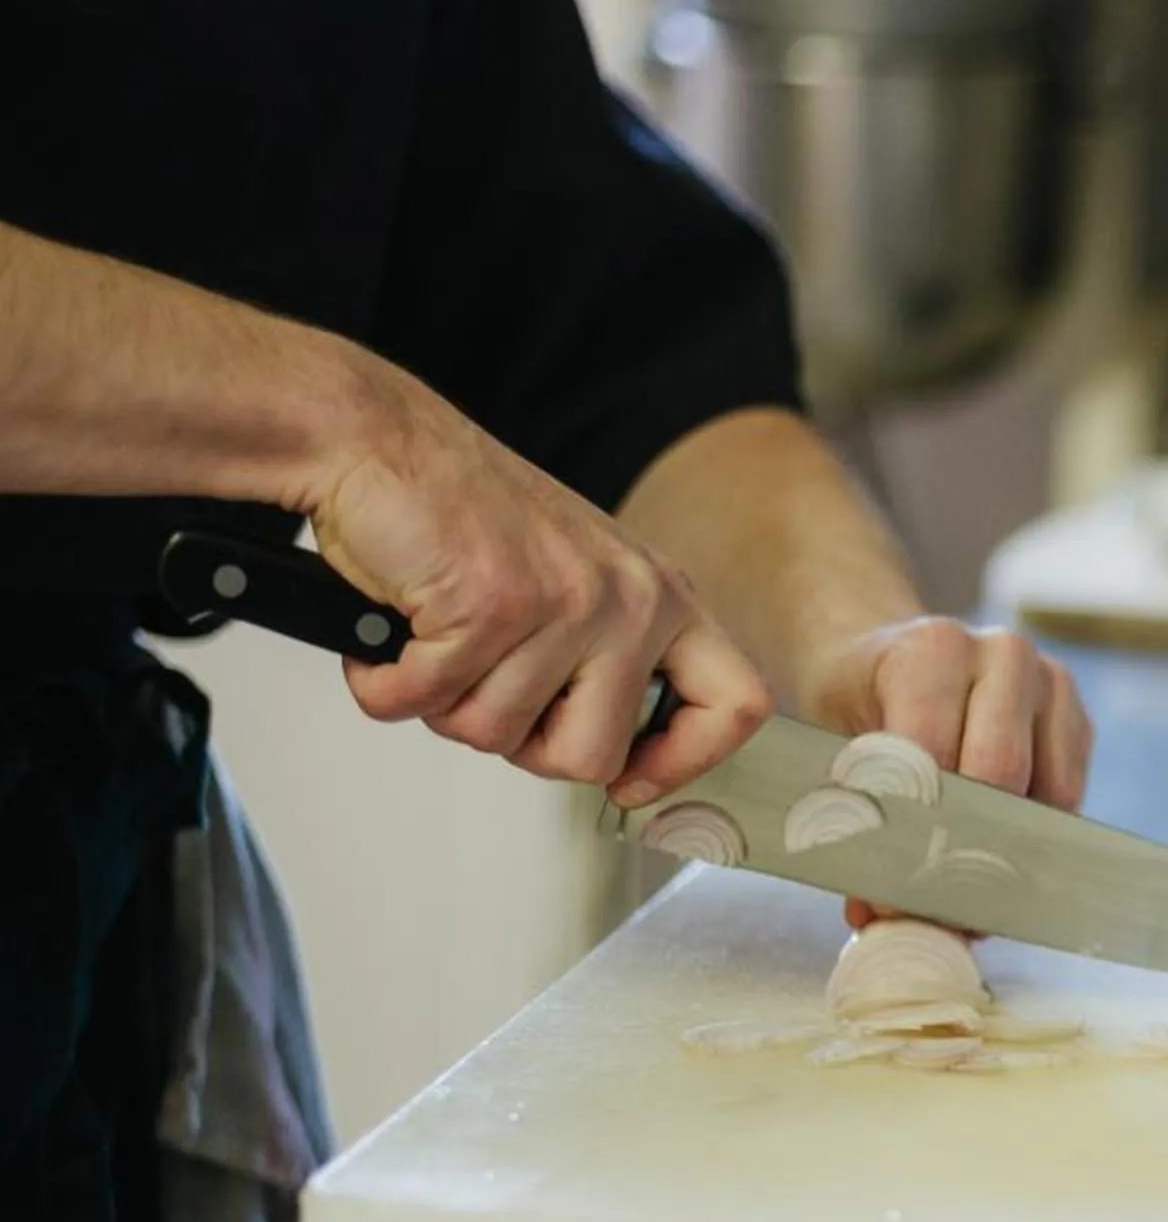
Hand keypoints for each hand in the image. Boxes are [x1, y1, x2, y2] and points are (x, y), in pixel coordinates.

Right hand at [305, 359, 770, 803]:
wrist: (376, 440)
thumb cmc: (463, 515)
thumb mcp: (575, 583)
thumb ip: (610, 660)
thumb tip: (616, 761)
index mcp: (663, 597)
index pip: (737, 705)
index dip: (686, 763)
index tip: (632, 780)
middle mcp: (631, 599)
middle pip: (592, 756)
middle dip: (522, 744)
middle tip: (486, 686)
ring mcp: (565, 602)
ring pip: (497, 736)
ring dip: (442, 702)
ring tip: (438, 634)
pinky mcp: (490, 606)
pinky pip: (426, 703)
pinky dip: (387, 684)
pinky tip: (396, 627)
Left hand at [799, 616, 1093, 929]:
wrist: (886, 656)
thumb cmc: (858, 703)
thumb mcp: (834, 745)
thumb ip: (855, 817)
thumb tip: (874, 912)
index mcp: (934, 648)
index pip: (933, 753)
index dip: (910, 829)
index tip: (888, 895)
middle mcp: (1003, 655)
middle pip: (1000, 772)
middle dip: (962, 846)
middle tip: (929, 904)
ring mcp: (1050, 683)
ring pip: (1045, 791)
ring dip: (1003, 848)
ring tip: (959, 892)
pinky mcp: (1077, 718)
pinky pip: (1067, 796)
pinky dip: (1031, 835)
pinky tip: (992, 856)